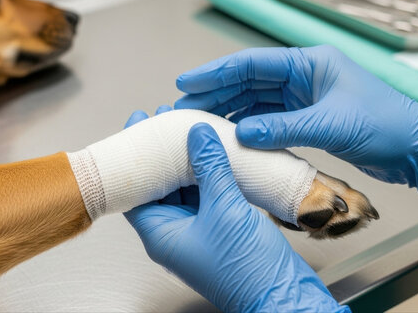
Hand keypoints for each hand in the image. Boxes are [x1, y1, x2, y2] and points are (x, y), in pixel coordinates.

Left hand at [124, 115, 346, 311]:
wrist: (282, 295)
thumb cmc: (247, 270)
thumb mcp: (225, 208)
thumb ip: (210, 167)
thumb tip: (196, 134)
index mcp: (161, 235)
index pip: (135, 190)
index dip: (135, 158)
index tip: (137, 128)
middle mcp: (174, 234)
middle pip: (158, 186)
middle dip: (162, 154)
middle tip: (163, 122)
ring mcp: (196, 232)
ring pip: (184, 190)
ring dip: (186, 163)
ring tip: (188, 131)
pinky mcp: (218, 230)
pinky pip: (206, 197)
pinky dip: (207, 176)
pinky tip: (213, 155)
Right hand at [175, 45, 417, 205]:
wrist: (415, 149)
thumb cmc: (385, 126)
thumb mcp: (331, 126)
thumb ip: (284, 128)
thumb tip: (241, 133)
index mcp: (310, 64)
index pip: (252, 64)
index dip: (217, 72)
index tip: (187, 82)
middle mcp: (303, 77)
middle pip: (248, 81)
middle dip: (215, 92)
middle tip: (184, 105)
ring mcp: (303, 98)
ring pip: (254, 100)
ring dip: (227, 110)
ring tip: (198, 121)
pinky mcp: (305, 118)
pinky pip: (267, 119)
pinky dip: (247, 127)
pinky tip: (228, 134)